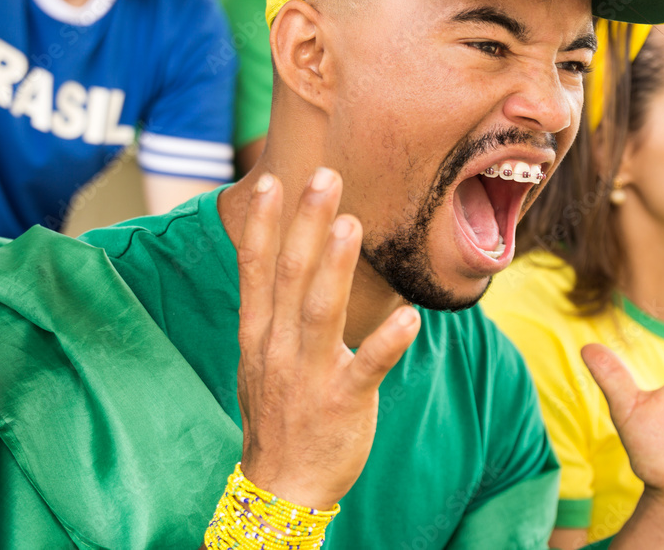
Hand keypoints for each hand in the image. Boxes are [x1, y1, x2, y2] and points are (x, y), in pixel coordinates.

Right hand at [235, 169, 420, 509]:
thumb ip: (269, 312)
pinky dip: (387, 343)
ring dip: (336, 266)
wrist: (280, 486)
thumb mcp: (258, 359)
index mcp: (259, 334)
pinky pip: (367, 368)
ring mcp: (308, 374)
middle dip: (306, 223)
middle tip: (325, 176)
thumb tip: (277, 262)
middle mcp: (278, 347)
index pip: (255, 269)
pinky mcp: (342, 402)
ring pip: (321, 311)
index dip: (262, 224)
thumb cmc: (276, 414)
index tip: (270, 180)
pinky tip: (408, 317)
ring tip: (351, 224)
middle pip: (290, 274)